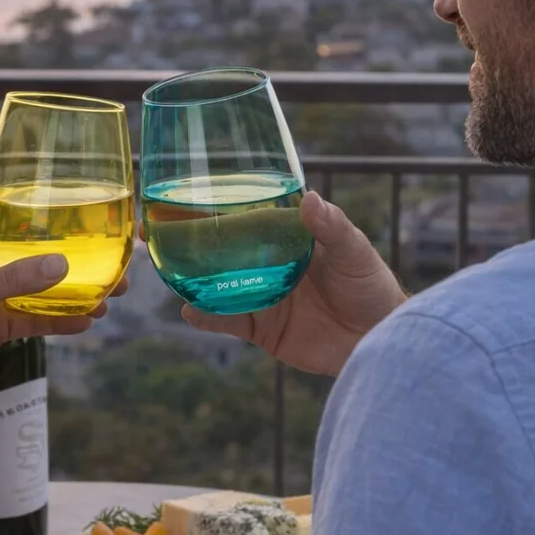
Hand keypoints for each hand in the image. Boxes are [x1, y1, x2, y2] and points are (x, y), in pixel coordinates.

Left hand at [0, 192, 125, 415]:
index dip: (14, 192)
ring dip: (72, 287)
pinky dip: (60, 319)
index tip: (52, 184)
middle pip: (26, 246)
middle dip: (64, 247)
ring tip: (112, 289)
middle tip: (105, 246)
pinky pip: (35, 319)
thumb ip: (13, 279)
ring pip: (38, 285)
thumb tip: (62, 265)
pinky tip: (88, 319)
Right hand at [167, 192, 405, 376]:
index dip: (216, 207)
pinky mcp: (262, 329)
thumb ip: (332, 228)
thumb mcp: (355, 252)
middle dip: (189, 241)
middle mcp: (267, 265)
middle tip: (154, 227)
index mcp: (286, 239)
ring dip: (189, 278)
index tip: (186, 193)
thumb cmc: (373, 288)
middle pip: (220, 250)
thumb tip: (310, 197)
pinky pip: (228, 322)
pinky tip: (188, 310)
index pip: (244, 218)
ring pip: (216, 285)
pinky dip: (207, 317)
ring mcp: (261, 296)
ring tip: (161, 267)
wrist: (380, 341)